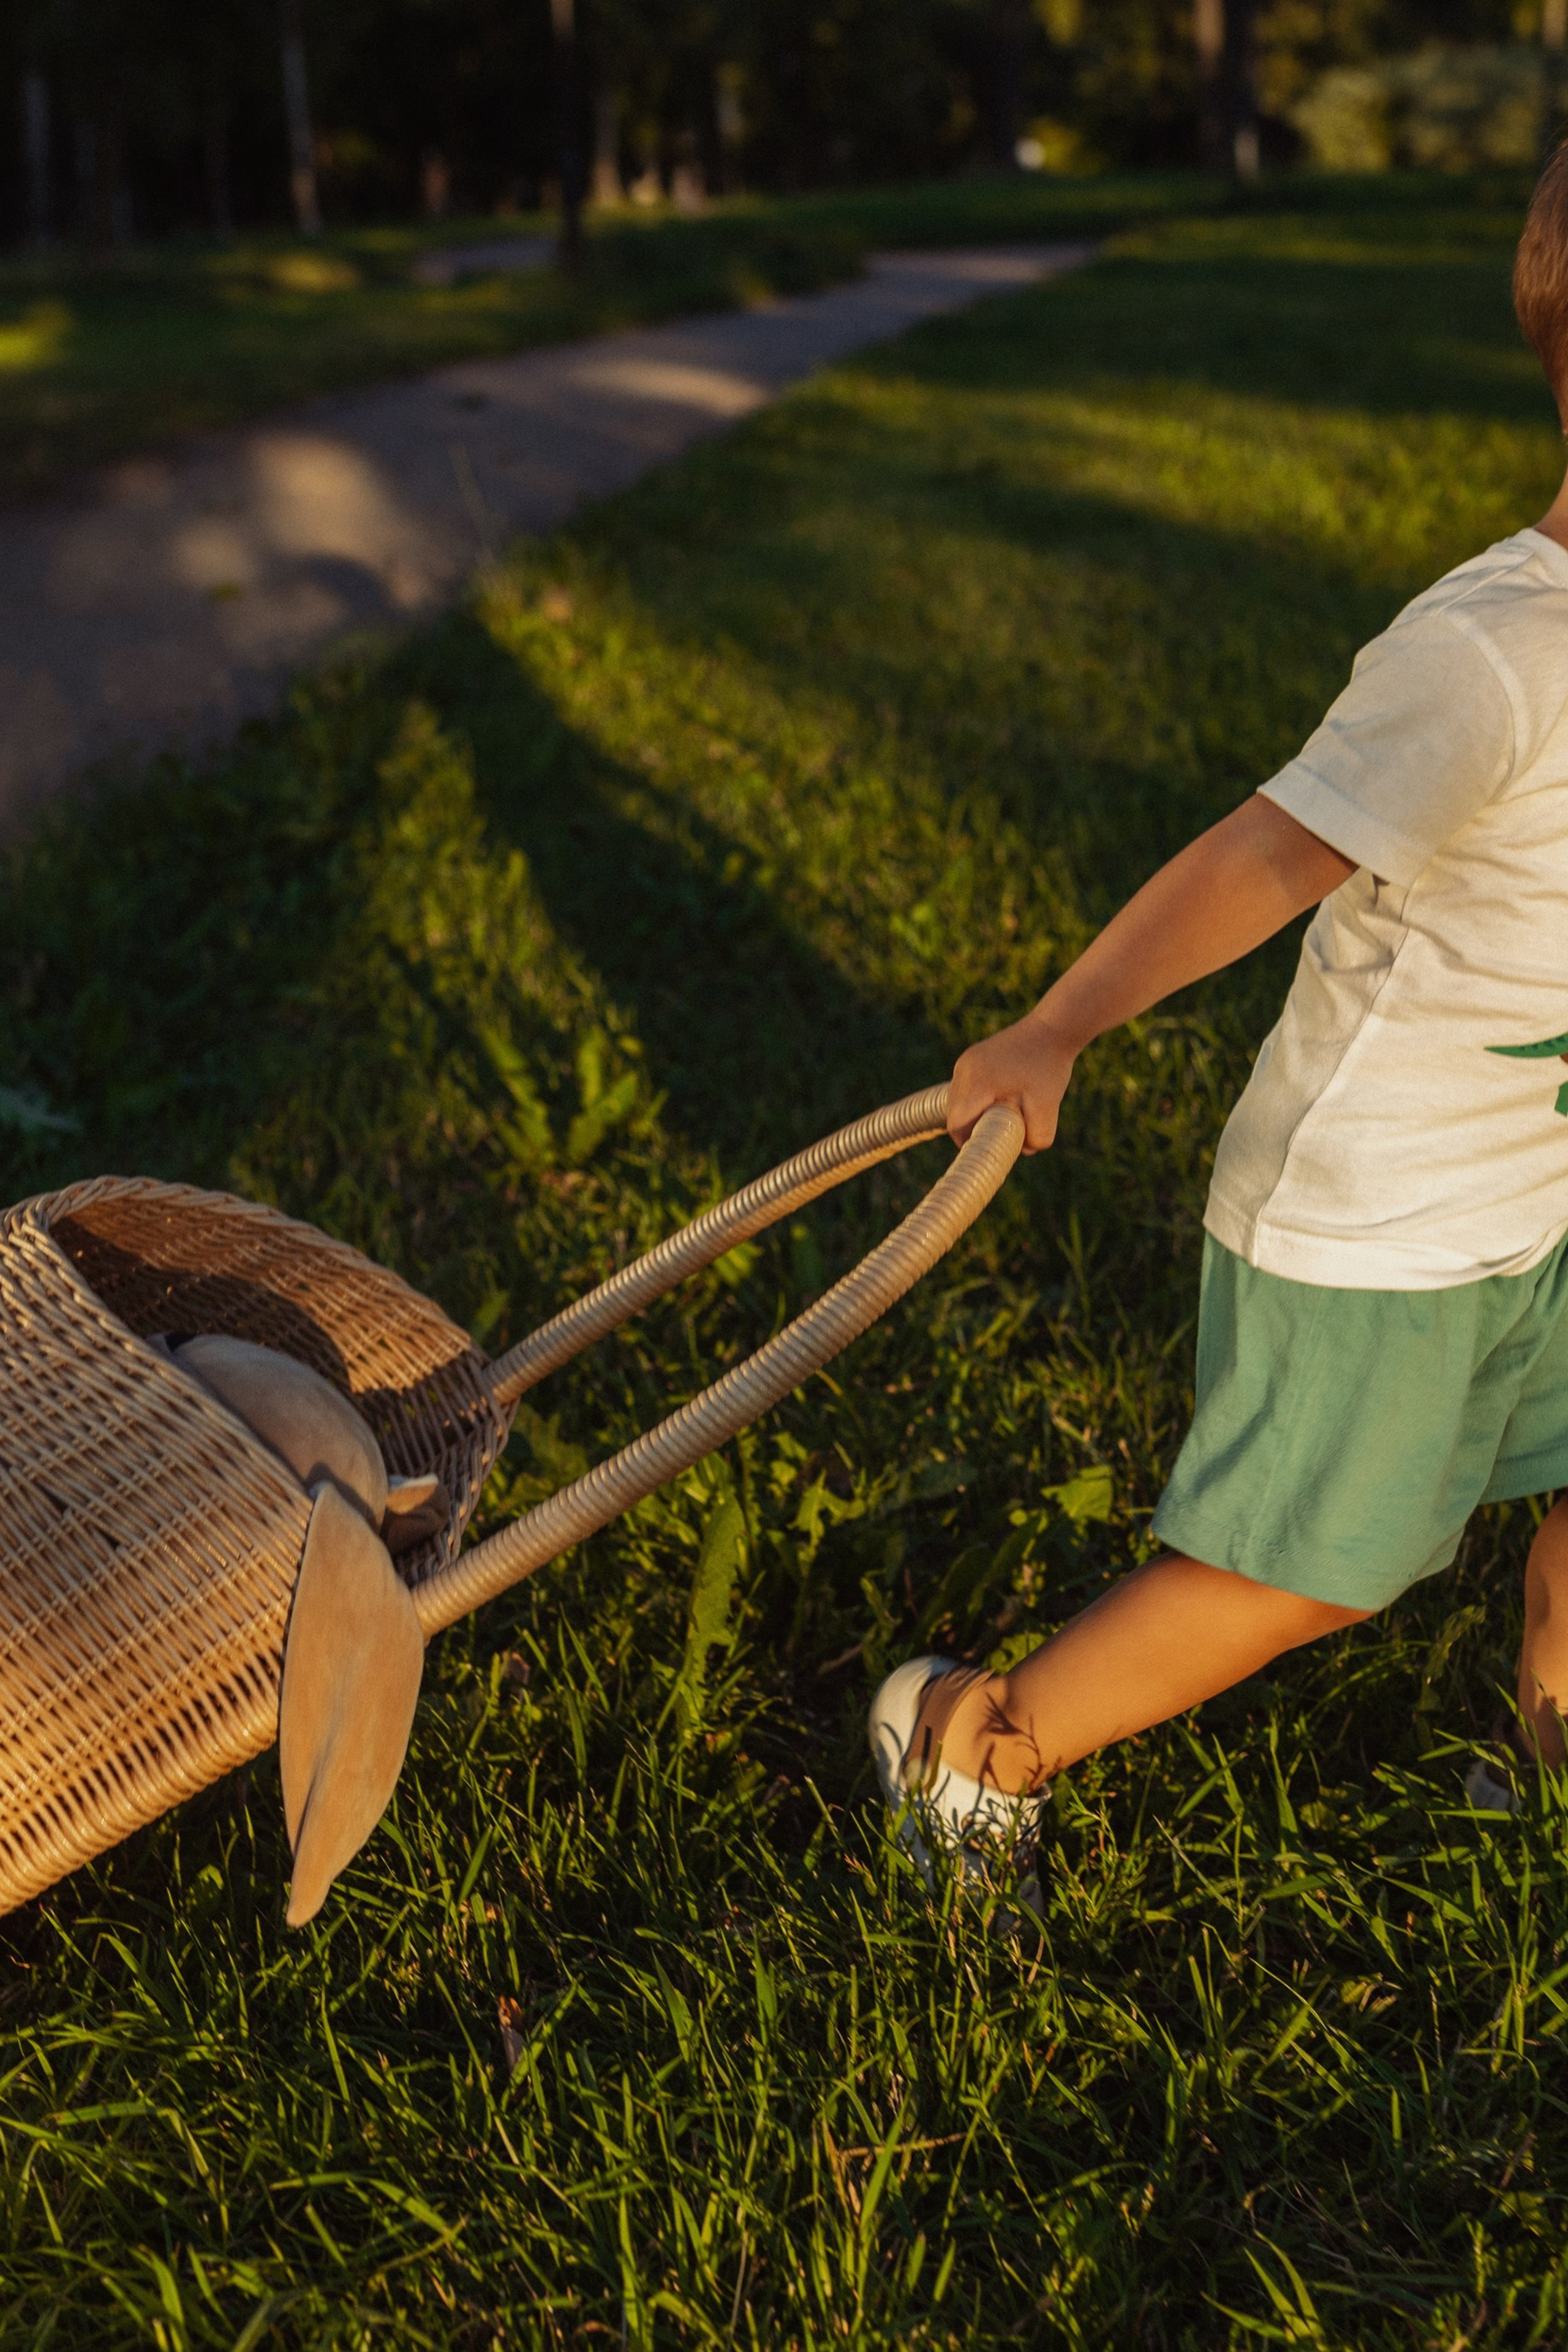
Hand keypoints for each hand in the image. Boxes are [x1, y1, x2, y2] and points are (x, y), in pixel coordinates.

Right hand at [947, 1013, 1074, 1151]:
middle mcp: (964, 1070)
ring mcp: (965, 1062)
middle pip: (955, 1114)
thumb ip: (1037, 1137)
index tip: (992, 1147)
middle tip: (1003, 1132)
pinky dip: (980, 1099)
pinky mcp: (971, 1058)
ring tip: (1007, 1110)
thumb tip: (1024, 1150)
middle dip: (975, 1129)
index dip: (970, 1142)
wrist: (1052, 1029)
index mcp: (976, 1083)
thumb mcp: (1047, 1108)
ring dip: (977, 1113)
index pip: (957, 1125)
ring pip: (959, 1102)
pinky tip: (1004, 1096)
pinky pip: (967, 1088)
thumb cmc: (1050, 1067)